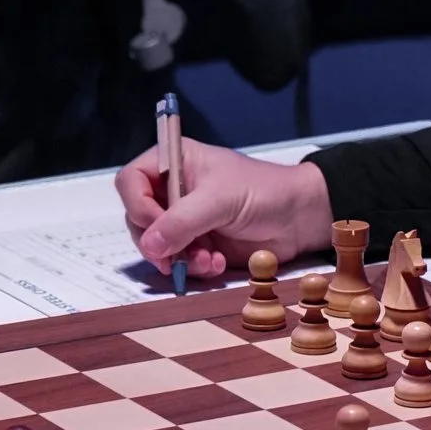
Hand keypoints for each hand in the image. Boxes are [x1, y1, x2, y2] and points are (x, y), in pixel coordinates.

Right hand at [116, 140, 335, 278]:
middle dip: (156, 240)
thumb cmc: (263, 192)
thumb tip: (150, 245)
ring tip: (207, 260)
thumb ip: (182, 221)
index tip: (154, 223)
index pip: (131, 181)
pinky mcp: (198, 243)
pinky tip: (216, 264)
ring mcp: (185, 219)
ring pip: (156, 244)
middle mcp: (174, 190)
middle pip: (138, 218)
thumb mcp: (220, 199)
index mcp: (175, 162)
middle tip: (173, 256)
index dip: (137, 205)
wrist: (299, 218)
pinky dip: (193, 267)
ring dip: (177, 258)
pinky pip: (179, 260)